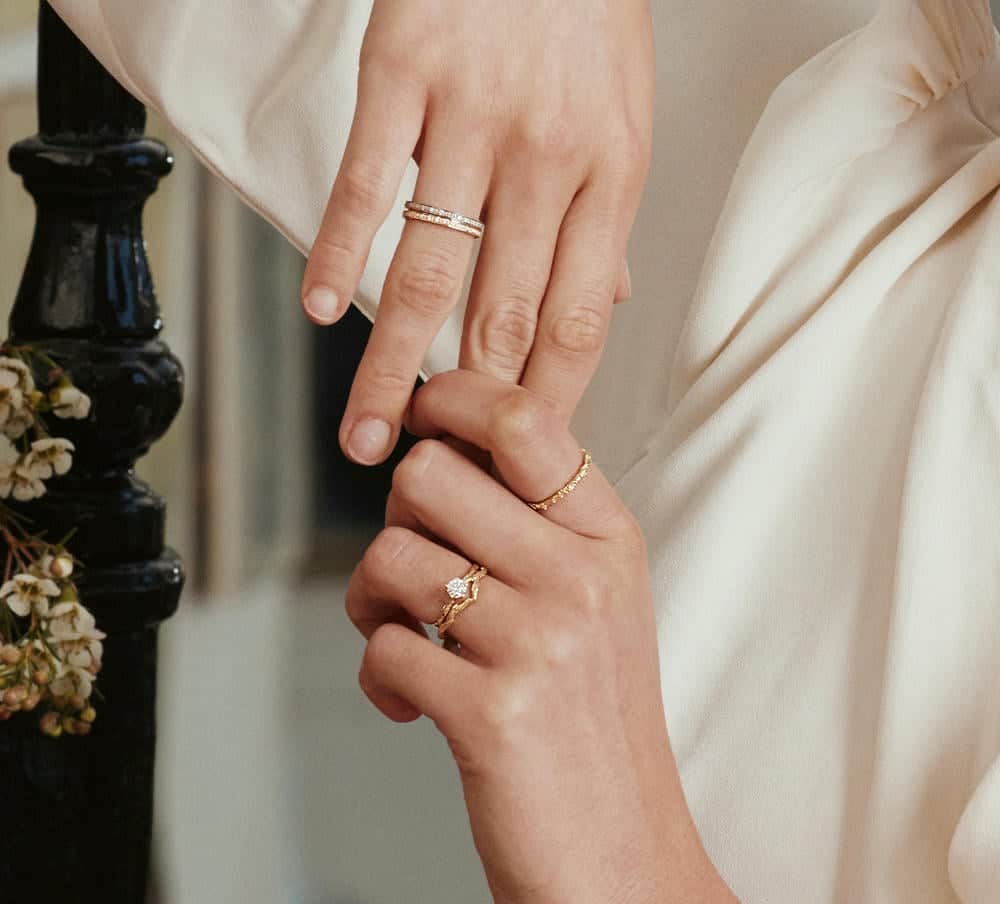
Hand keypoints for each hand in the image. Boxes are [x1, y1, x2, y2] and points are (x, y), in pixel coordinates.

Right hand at [301, 0, 653, 465]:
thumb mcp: (627, 111)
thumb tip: (611, 303)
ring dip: (395, 364)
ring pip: (434, 267)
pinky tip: (324, 312)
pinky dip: (343, 250)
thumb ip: (608, 218)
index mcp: (614, 173)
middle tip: (434, 480)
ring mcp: (476, 113)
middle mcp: (550, 156)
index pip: (579, 319)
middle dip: (469, 410)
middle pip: (504, 314)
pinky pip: (370, 178)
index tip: (516, 462)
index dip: (548, 402)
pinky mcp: (406, 70)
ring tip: (368, 434)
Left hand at [345, 372, 734, 903]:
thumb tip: (446, 449)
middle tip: (415, 563)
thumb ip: (536, 522)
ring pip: (392, 556)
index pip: (522, 419)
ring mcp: (540, 642)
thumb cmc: (593, 720)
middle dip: (398, 515)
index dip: (450, 398)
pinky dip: (380, 677)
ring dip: (373, 602)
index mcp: (607, 538)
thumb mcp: (595, 599)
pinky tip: (413, 701)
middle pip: (430, 474)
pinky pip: (384, 648)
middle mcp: (581, 577)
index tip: (419, 413)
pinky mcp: (491, 711)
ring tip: (406, 636)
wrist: (621, 854)